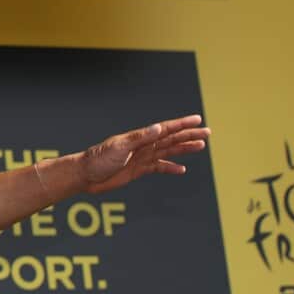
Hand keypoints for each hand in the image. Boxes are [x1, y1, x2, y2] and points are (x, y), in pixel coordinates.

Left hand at [80, 115, 209, 193]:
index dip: (182, 124)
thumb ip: (139, 138)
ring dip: (184, 149)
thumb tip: (158, 128)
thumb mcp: (119, 147)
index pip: (165, 129)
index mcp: (140, 137)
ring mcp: (141, 157)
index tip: (197, 119)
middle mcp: (143, 146)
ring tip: (201, 146)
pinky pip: (158, 167)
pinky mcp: (138, 170)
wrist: (85, 175)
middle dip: (189, 135)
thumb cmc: (98, 158)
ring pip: (168, 151)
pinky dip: (170, 168)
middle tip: (207, 132)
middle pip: (171, 139)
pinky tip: (182, 169)